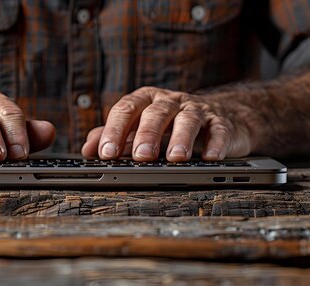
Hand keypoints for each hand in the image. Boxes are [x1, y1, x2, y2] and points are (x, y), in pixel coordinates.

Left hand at [81, 87, 256, 161]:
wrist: (218, 116)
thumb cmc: (170, 124)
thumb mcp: (139, 127)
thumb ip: (114, 136)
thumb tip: (88, 150)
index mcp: (145, 100)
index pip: (126, 110)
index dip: (115, 131)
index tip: (106, 154)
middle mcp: (169, 101)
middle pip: (156, 113)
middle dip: (147, 135)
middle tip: (140, 157)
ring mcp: (196, 110)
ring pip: (188, 120)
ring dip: (182, 139)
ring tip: (175, 159)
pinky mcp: (221, 122)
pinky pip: (219, 131)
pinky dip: (216, 144)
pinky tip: (209, 158)